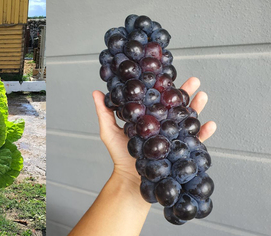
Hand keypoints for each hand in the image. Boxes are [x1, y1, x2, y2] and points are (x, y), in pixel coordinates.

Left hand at [92, 77, 216, 184]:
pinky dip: (204, 132)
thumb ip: (105, 112)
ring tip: (202, 95)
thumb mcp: (109, 132)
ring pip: (187, 119)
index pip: (157, 99)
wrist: (130, 181)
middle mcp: (161, 125)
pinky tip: (211, 124)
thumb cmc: (119, 156)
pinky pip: (195, 141)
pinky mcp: (179, 151)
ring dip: (197, 107)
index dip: (163, 87)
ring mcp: (171, 137)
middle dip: (185, 93)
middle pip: (175, 106)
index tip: (168, 74)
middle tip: (194, 80)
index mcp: (147, 118)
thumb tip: (96, 92)